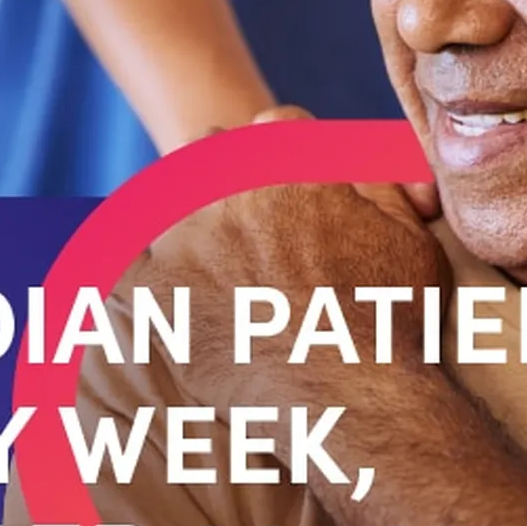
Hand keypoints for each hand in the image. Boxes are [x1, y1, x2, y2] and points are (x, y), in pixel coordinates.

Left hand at [126, 107, 450, 412]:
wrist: (353, 398)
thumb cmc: (390, 320)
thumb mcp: (408, 234)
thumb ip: (375, 181)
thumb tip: (347, 159)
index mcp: (294, 163)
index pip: (274, 127)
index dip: (281, 154)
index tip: (280, 185)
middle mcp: (234, 186)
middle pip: (209, 151)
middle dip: (221, 175)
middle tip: (238, 224)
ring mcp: (188, 236)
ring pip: (162, 199)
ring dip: (175, 217)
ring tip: (197, 259)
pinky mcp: (155, 288)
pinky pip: (118, 260)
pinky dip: (126, 267)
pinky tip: (143, 283)